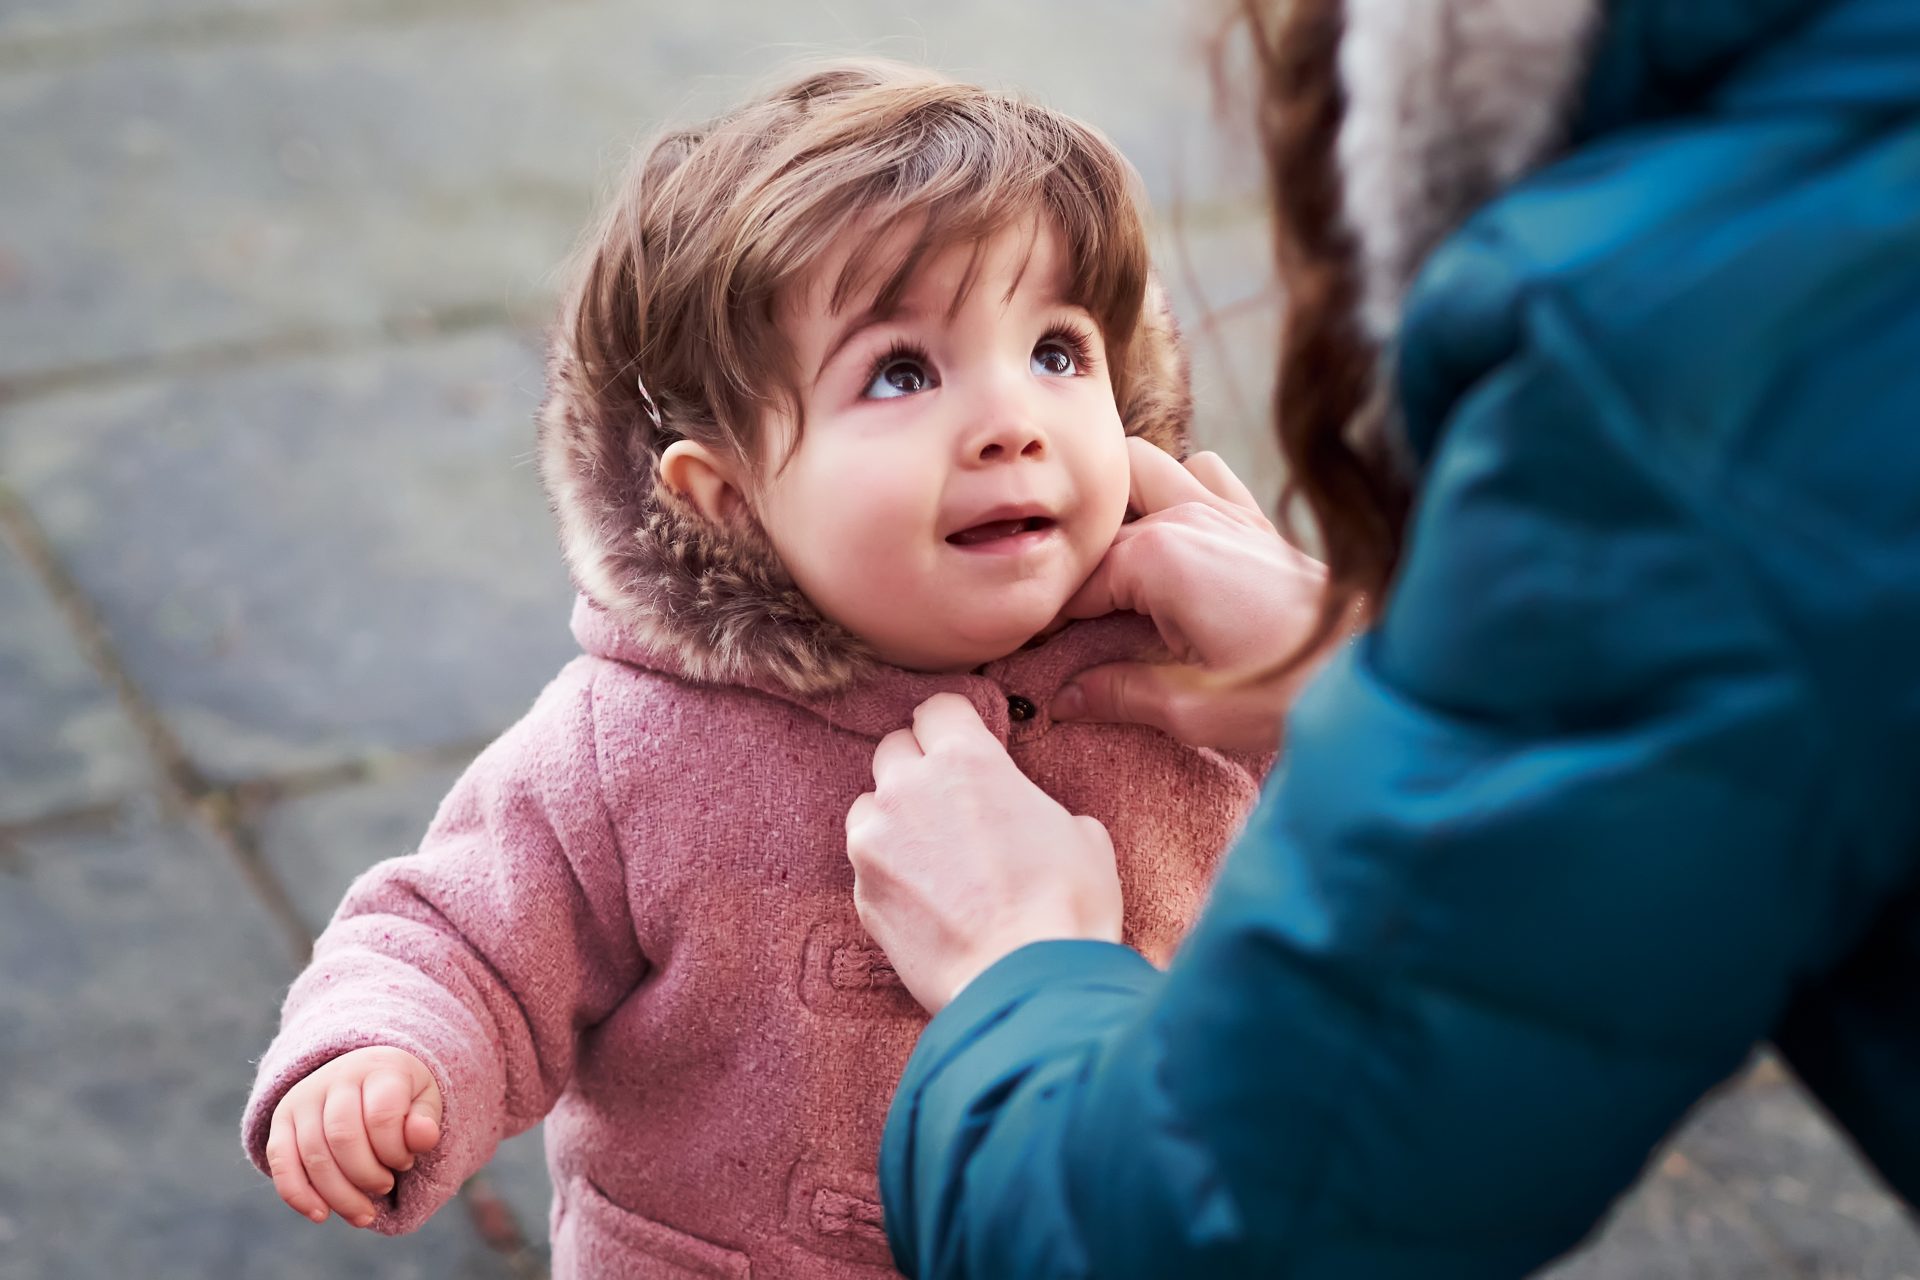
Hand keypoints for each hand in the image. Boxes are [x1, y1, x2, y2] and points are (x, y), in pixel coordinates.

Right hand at [265, 1045, 442, 1227]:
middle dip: (366, 1176)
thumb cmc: (401, 1096)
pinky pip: (280, 1160)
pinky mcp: (281, 1118)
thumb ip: (424, 1121)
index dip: (395, 1151)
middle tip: (385, 1187)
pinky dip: (298, 1194)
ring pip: (313, 1154)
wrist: (365, 1074)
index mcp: (378, 1068)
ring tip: (364, 1212)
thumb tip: (423, 1137)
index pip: (381, 1115)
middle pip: (342, 1137)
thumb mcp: (424, 1101)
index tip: (406, 1163)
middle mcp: (335, 1078)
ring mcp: (304, 1097)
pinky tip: (321, 1215)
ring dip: (339, 1194)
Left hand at [847, 693, 1122, 1013]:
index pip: (937, 708)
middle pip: (893, 748)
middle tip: (947, 801)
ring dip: (893, 819)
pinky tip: (924, 901)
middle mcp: (909, 788)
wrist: (1025, 982)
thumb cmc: (1066, 906)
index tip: (962, 745)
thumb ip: (1040, 809)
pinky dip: (887, 873)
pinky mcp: (861, 893)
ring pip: (868, 806)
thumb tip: (1034, 822)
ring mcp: (876, 841)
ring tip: (931, 856)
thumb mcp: (1082, 836)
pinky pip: (867, 865)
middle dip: (917, 767)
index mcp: (967, 759)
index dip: (953, 726)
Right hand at [1051, 438, 1335, 751]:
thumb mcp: (1192, 709)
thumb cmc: (1288, 689)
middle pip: (1100, 517)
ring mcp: (1222, 507)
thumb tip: (1065, 701)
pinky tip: (1179, 530)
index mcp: (1157, 558)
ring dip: (1125, 500)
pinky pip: (1203, 469)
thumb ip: (1119, 695)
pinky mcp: (1254, 516)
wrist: (1374, 663)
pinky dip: (1183, 485)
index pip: (1074, 582)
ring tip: (1112, 555)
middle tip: (1065, 603)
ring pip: (1145, 467)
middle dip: (1074, 551)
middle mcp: (1185, 516)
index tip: (1025, 644)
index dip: (1046, 615)